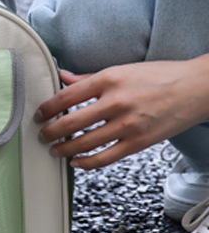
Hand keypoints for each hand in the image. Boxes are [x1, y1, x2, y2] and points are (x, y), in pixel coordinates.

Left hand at [36, 58, 208, 168]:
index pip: (65, 97)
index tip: (39, 114)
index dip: (46, 108)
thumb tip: (62, 77)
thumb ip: (88, 77)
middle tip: (41, 135)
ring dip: (63, 149)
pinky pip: (105, 158)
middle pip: (70, 123)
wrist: (197, 88)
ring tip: (54, 150)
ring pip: (84, 143)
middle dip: (49, 132)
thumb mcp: (120, 69)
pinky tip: (76, 161)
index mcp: (108, 80)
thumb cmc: (159, 76)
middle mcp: (115, 102)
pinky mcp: (138, 142)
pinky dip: (86, 162)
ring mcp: (127, 125)